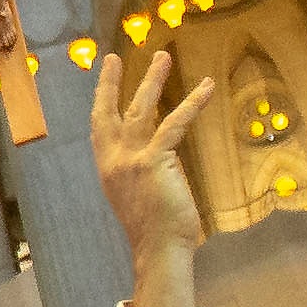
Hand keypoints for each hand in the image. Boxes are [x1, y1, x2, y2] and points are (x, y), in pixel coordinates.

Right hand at [87, 49, 222, 306]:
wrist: (159, 249)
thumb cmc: (155, 230)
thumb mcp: (138, 196)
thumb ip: (142, 172)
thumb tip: (161, 156)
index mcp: (108, 170)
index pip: (99, 129)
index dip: (101, 102)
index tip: (104, 79)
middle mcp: (114, 161)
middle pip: (108, 112)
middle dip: (110, 83)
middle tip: (113, 58)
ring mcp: (131, 160)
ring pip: (140, 109)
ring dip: (152, 80)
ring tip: (162, 57)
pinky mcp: (154, 160)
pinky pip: (174, 123)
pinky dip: (192, 103)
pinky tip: (207, 87)